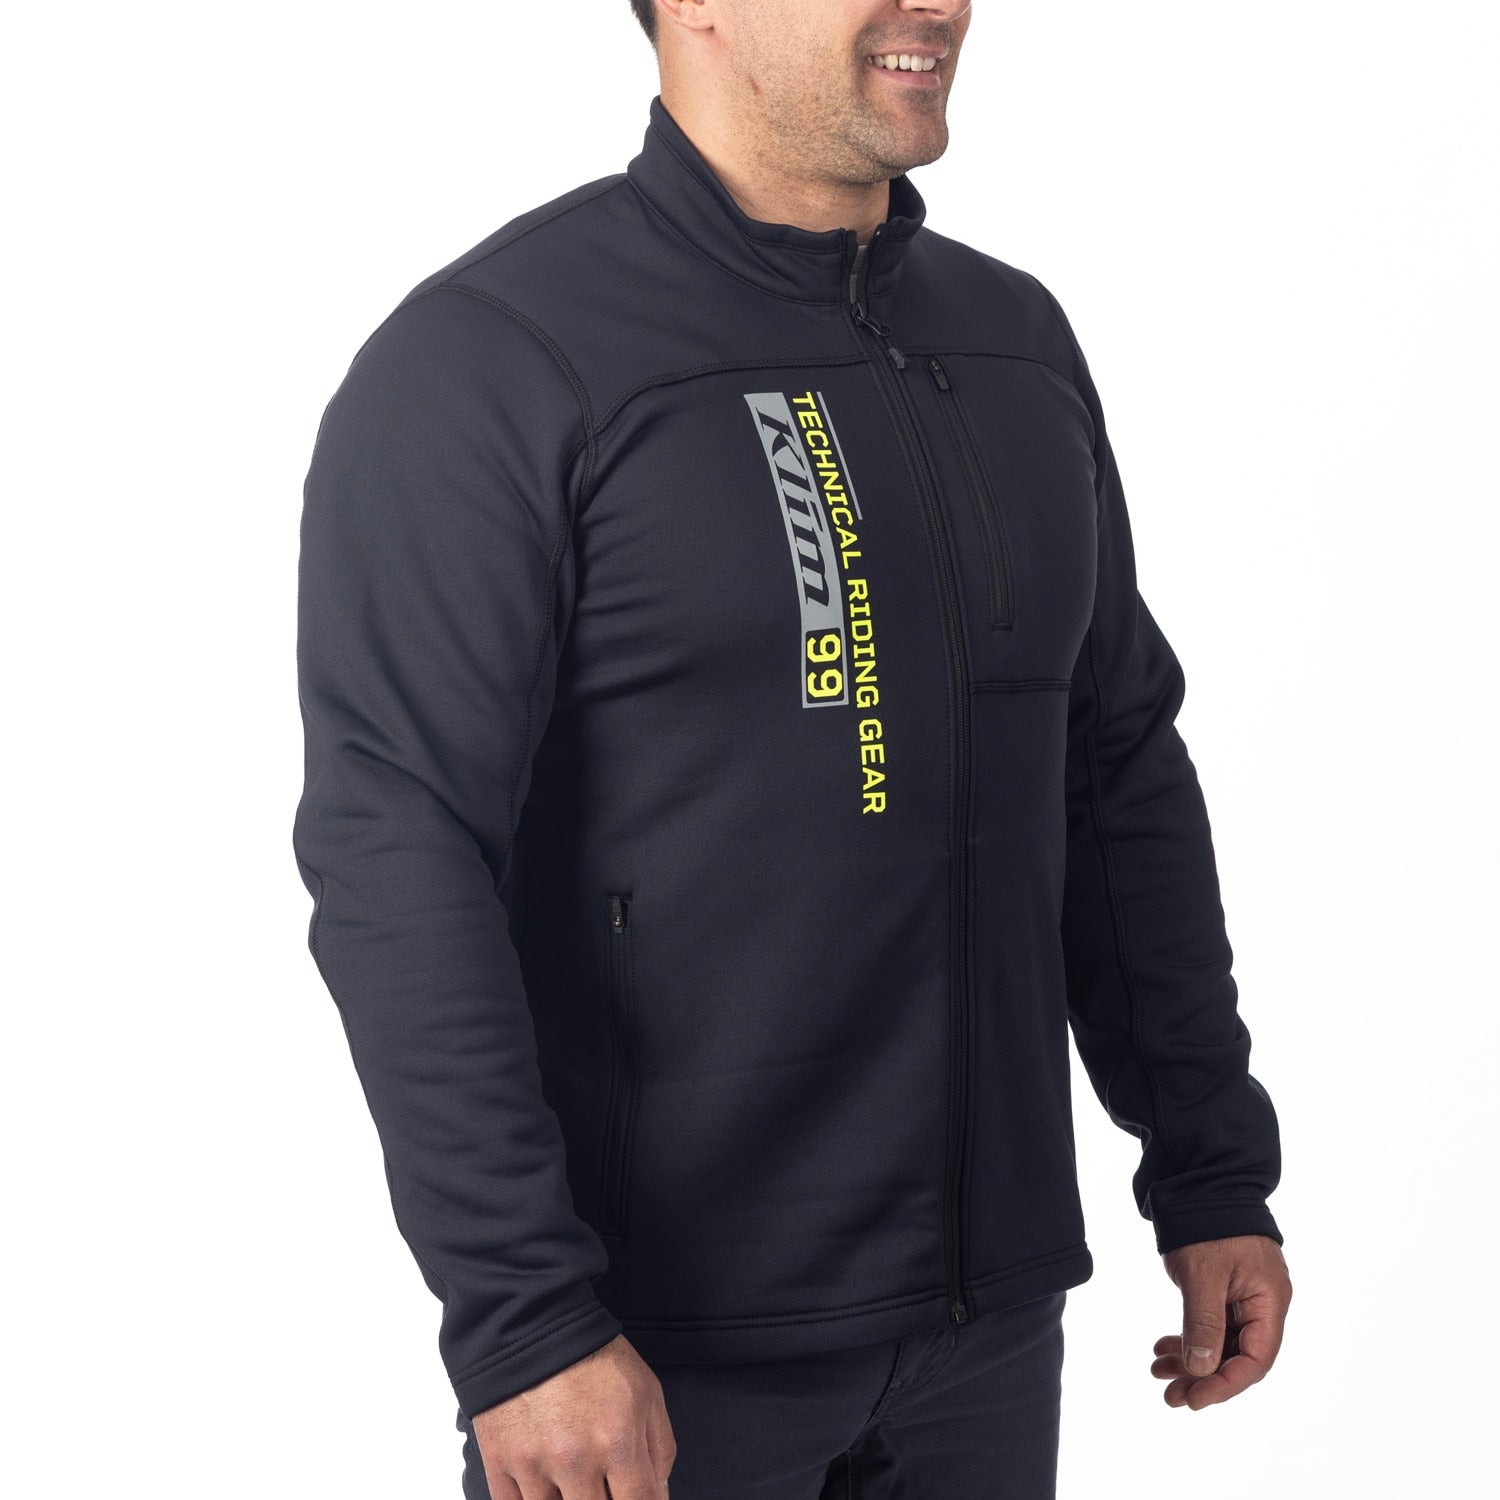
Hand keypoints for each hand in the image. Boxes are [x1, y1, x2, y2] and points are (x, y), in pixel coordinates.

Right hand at [470, 1334, 675, 1497]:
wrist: (533, 1323)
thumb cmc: (591, 1355)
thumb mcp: (646, 1390)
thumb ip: (660, 1447)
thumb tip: (658, 1492)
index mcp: (616, 1439)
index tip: (635, 1499)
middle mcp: (574, 1458)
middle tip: (604, 1486)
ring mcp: (532, 1464)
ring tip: (574, 1481)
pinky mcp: (499, 1461)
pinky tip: (545, 1486)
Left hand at [1152, 1233, 1291, 1410]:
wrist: (1202, 1180)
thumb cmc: (1209, 1223)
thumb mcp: (1204, 1274)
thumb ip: (1204, 1323)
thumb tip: (1202, 1370)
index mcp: (1270, 1302)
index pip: (1255, 1360)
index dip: (1225, 1384)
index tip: (1194, 1399)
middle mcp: (1262, 1304)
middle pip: (1237, 1356)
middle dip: (1203, 1377)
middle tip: (1170, 1395)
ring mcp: (1243, 1297)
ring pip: (1220, 1343)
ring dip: (1191, 1360)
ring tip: (1158, 1372)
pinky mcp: (1224, 1290)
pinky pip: (1210, 1325)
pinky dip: (1188, 1338)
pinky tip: (1163, 1348)